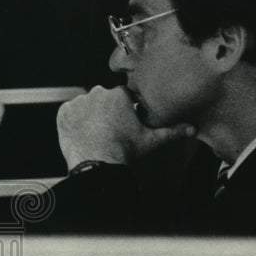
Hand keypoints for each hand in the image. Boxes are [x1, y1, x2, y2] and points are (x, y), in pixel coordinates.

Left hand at [56, 86, 194, 168]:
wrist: (96, 162)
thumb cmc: (123, 150)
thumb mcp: (150, 139)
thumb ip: (171, 131)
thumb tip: (191, 129)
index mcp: (119, 94)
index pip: (122, 97)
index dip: (124, 111)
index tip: (123, 124)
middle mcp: (97, 93)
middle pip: (103, 99)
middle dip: (106, 112)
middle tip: (110, 131)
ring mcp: (79, 101)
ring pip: (85, 105)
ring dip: (89, 116)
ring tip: (95, 134)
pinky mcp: (64, 112)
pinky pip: (69, 113)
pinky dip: (73, 121)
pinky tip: (82, 134)